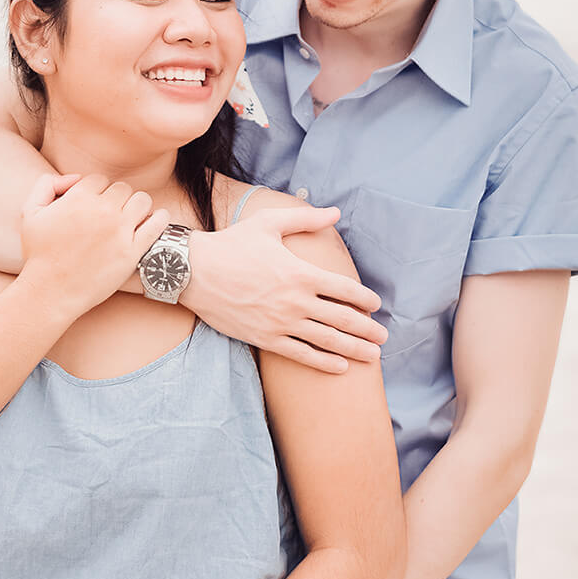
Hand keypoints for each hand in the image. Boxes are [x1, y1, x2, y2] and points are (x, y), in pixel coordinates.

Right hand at [20, 172, 169, 317]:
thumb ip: (47, 185)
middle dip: (117, 198)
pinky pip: (157, 225)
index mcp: (79, 198)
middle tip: (112, 213)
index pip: (99, 180)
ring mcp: (120, 231)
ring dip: (138, 205)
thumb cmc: (39, 254)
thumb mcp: (30, 213)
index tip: (95, 204)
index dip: (97, 191)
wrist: (50, 292)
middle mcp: (102, 210)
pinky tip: (156, 219)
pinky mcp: (132, 251)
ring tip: (132, 216)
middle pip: (122, 188)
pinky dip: (159, 218)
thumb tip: (74, 178)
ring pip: (142, 201)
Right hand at [185, 208, 385, 371]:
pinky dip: (324, 362)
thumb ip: (305, 219)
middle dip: (368, 329)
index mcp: (301, 272)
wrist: (194, 271)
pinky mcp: (265, 338)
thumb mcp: (269, 224)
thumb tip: (334, 211)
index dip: (365, 298)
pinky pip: (301, 354)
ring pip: (327, 340)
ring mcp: (281, 322)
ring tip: (373, 356)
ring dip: (354, 349)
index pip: (345, 289)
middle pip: (343, 319)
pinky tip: (340, 366)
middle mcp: (296, 300)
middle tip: (384, 337)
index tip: (375, 304)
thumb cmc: (231, 244)